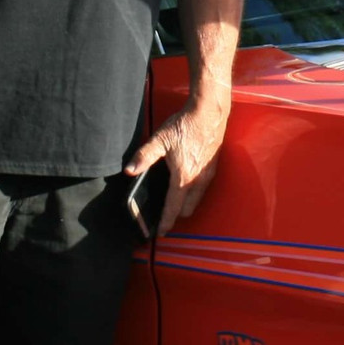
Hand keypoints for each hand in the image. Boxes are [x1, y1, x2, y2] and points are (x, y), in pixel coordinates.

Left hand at [123, 98, 228, 236]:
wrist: (209, 112)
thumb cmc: (185, 125)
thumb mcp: (160, 139)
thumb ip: (144, 157)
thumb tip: (130, 171)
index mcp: (183, 178)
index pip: (173, 208)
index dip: (166, 222)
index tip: (161, 232)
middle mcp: (198, 181)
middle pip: (187, 209)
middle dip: (177, 214)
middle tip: (165, 213)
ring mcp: (208, 175)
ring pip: (197, 200)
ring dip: (186, 203)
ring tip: (174, 199)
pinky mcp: (213, 167)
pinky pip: (203, 188)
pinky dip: (194, 192)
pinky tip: (186, 181)